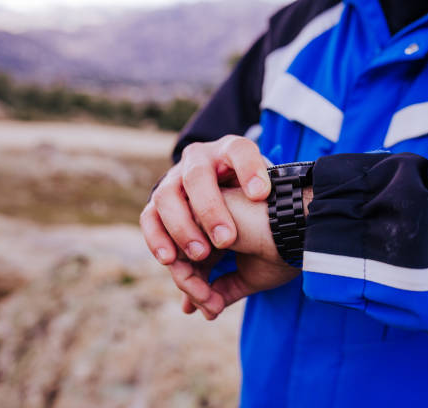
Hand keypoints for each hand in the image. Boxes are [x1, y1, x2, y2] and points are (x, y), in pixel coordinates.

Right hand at [140, 135, 270, 263]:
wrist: (223, 194)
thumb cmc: (252, 196)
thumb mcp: (266, 191)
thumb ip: (273, 200)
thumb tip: (278, 213)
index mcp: (230, 151)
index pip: (240, 151)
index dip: (249, 170)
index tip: (261, 194)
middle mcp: (198, 160)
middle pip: (197, 176)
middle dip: (210, 209)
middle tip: (227, 240)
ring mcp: (174, 179)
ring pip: (166, 196)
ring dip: (182, 227)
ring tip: (201, 255)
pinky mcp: (158, 203)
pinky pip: (149, 218)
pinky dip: (157, 239)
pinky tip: (169, 259)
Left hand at [181, 187, 309, 318]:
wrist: (299, 232)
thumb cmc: (285, 249)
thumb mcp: (251, 275)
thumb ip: (226, 288)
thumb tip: (203, 308)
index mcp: (224, 228)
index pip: (199, 261)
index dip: (200, 289)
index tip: (213, 311)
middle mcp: (211, 218)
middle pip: (186, 260)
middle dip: (195, 291)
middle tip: (214, 310)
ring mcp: (202, 214)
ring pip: (179, 258)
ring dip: (193, 289)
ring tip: (214, 304)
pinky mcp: (195, 213)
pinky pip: (179, 253)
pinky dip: (190, 281)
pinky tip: (209, 295)